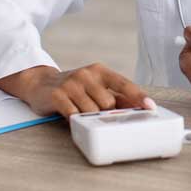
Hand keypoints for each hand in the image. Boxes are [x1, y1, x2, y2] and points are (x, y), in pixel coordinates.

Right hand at [0, 63, 154, 117]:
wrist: (40, 83)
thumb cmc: (74, 88)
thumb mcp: (96, 87)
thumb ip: (115, 96)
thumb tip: (138, 107)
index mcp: (100, 71)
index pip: (124, 83)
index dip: (138, 96)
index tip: (150, 107)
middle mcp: (87, 74)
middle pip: (108, 102)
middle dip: (106, 113)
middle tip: (97, 114)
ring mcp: (72, 83)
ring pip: (92, 111)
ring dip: (90, 118)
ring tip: (81, 113)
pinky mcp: (57, 95)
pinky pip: (74, 114)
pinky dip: (76, 119)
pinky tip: (72, 117)